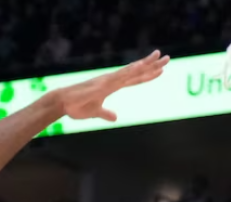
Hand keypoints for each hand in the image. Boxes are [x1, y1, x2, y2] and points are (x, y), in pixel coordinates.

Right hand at [49, 51, 168, 121]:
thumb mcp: (96, 112)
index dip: (148, 75)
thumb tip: (115, 117)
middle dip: (153, 65)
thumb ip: (106, 113)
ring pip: (131, 70)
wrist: (62, 103)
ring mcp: (108, 80)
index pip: (135, 79)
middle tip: (168, 58)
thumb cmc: (77, 106)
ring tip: (158, 56)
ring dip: (145, 64)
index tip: (161, 70)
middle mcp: (112, 80)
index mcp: (112, 86)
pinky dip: (130, 70)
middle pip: (137, 72)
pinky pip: (119, 76)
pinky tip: (140, 66)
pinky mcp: (102, 83)